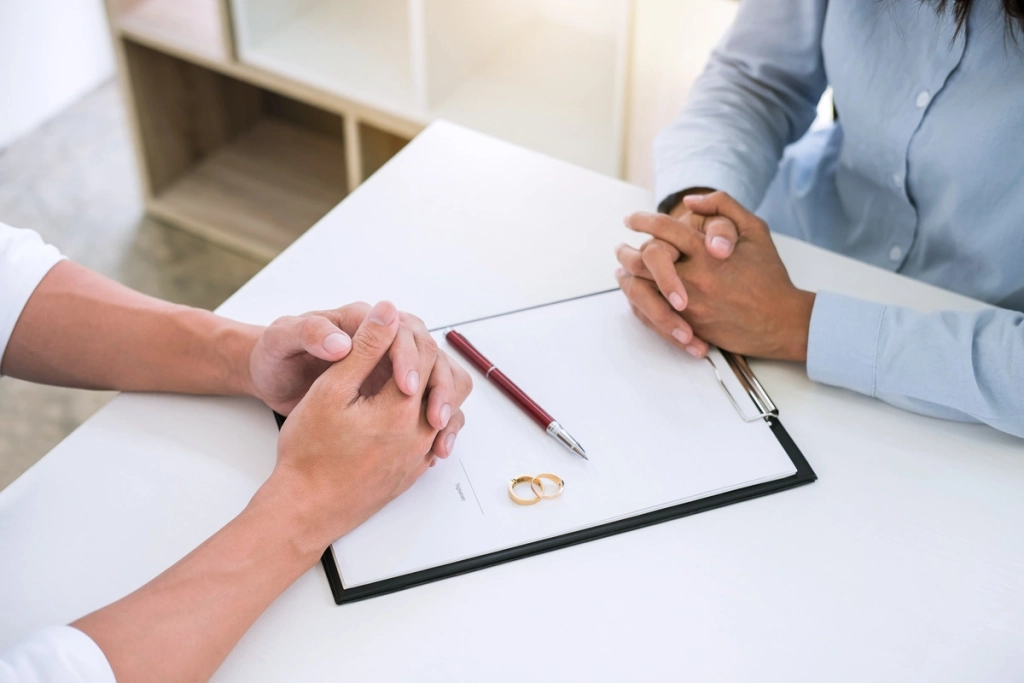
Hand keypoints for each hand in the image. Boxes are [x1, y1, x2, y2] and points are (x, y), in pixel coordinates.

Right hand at [265, 301, 472, 549]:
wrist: (305, 508)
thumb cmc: (309, 452)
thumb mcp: (331, 388)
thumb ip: (365, 347)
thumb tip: (389, 312)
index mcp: (401, 408)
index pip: (426, 355)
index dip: (407, 337)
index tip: (386, 333)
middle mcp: (421, 434)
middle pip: (446, 381)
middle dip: (424, 361)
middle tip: (395, 354)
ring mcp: (420, 456)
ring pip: (449, 412)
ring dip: (431, 390)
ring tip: (402, 381)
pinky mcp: (414, 472)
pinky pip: (437, 438)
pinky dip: (427, 418)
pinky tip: (401, 413)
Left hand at [616, 192, 814, 360]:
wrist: (781, 321)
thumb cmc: (770, 276)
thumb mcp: (755, 230)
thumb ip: (724, 207)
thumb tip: (690, 200)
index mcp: (707, 251)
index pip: (663, 229)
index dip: (642, 220)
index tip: (631, 219)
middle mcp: (694, 277)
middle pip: (643, 259)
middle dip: (626, 251)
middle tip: (620, 247)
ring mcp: (688, 304)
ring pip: (642, 288)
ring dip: (627, 276)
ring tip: (622, 269)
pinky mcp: (688, 325)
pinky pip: (651, 314)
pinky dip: (638, 301)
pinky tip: (636, 291)